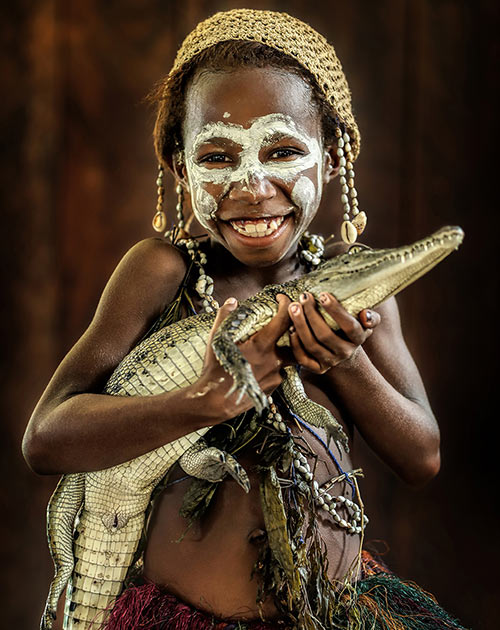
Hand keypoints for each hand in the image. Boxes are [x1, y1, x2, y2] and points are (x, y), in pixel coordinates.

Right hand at [196, 296, 291, 417]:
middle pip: (295, 337)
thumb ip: (225, 317)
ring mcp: (276, 376)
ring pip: (290, 357)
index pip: (284, 318)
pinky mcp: (274, 388)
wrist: (215, 401)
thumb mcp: (217, 339)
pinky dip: (274, 366)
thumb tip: (232, 301)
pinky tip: (261, 366)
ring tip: (272, 345)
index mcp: (262, 345)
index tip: (281, 299)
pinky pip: (280, 373)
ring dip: (284, 349)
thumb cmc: (215, 369)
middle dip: (293, 326)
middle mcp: (274, 360)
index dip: (286, 304)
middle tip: (284, 320)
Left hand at [287, 292, 380, 373]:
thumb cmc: (353, 327)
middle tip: (303, 297)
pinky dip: (295, 343)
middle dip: (312, 314)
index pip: (349, 326)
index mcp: (358, 338)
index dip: (336, 311)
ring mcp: (331, 362)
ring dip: (300, 325)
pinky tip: (290, 327)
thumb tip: (365, 315)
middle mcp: (345, 352)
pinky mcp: (317, 368)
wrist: (345, 351)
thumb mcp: (366, 322)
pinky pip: (303, 358)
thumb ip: (371, 317)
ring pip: (312, 345)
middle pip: (325, 335)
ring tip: (293, 307)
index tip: (323, 295)